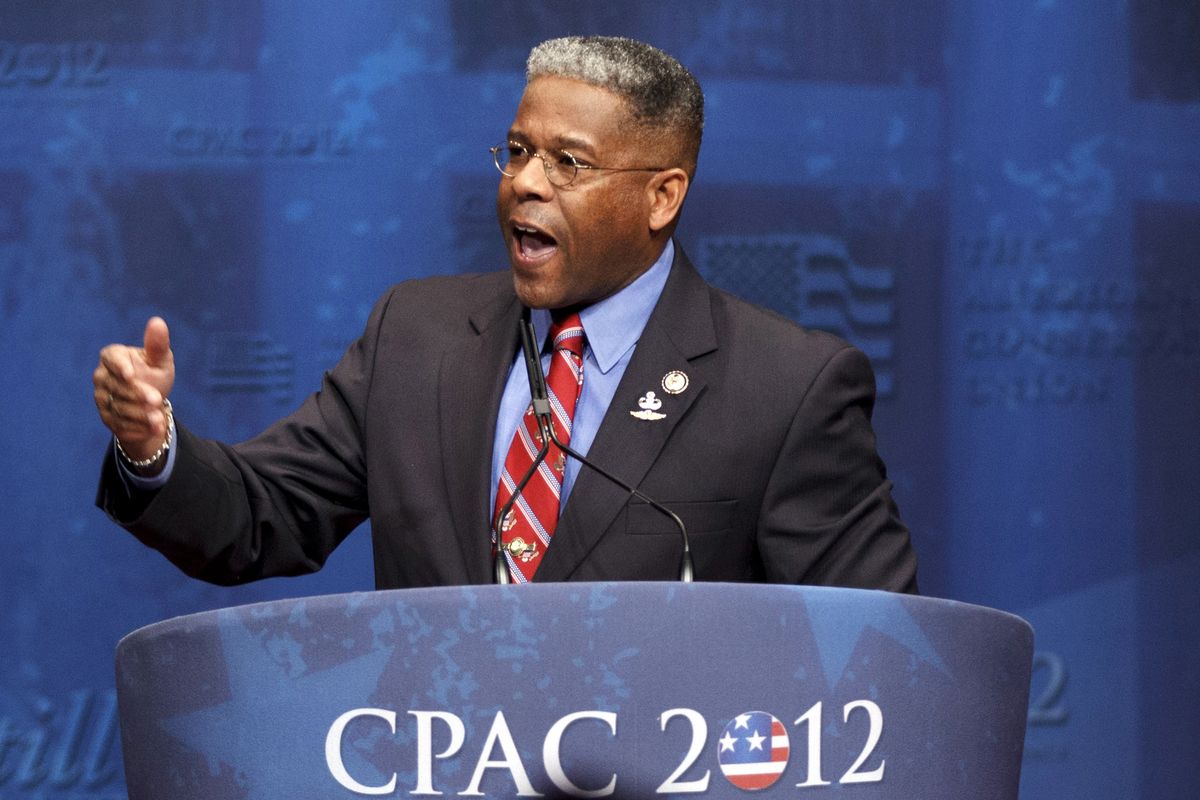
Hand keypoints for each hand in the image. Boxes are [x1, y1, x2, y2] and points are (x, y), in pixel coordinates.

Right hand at [94, 317, 175, 462]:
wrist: (151, 404)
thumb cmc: (154, 373)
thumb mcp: (160, 360)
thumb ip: (157, 344)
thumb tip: (158, 321)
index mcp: (112, 356)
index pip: (111, 358)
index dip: (120, 366)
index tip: (131, 374)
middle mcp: (102, 376)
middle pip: (118, 386)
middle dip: (138, 394)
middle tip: (157, 400)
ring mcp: (101, 397)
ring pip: (119, 406)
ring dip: (140, 414)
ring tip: (158, 419)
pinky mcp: (106, 416)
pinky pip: (119, 423)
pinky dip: (138, 427)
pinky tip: (154, 427)